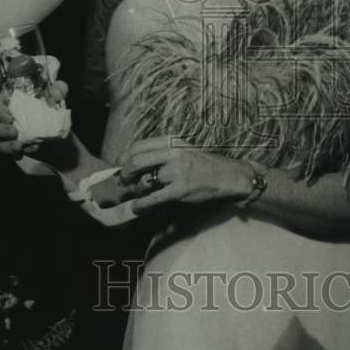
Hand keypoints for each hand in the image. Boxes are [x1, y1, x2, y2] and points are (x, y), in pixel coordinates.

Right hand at [0, 80, 68, 158]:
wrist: (57, 125)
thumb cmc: (51, 103)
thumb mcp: (57, 93)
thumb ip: (59, 89)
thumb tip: (56, 94)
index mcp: (8, 101)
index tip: (10, 118)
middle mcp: (2, 118)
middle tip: (14, 133)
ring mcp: (5, 134)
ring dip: (5, 147)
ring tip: (19, 147)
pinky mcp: (11, 146)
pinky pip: (8, 153)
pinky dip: (17, 154)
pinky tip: (30, 150)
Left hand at [118, 137, 252, 214]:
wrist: (229, 175)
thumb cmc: (205, 164)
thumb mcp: (184, 149)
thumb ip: (163, 153)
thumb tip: (137, 161)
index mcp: (173, 142)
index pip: (140, 145)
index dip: (126, 155)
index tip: (120, 163)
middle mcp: (173, 153)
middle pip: (137, 160)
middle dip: (125, 172)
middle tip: (123, 179)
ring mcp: (177, 172)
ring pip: (146, 180)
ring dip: (138, 188)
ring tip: (138, 192)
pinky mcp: (180, 190)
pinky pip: (154, 198)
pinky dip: (142, 204)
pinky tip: (137, 207)